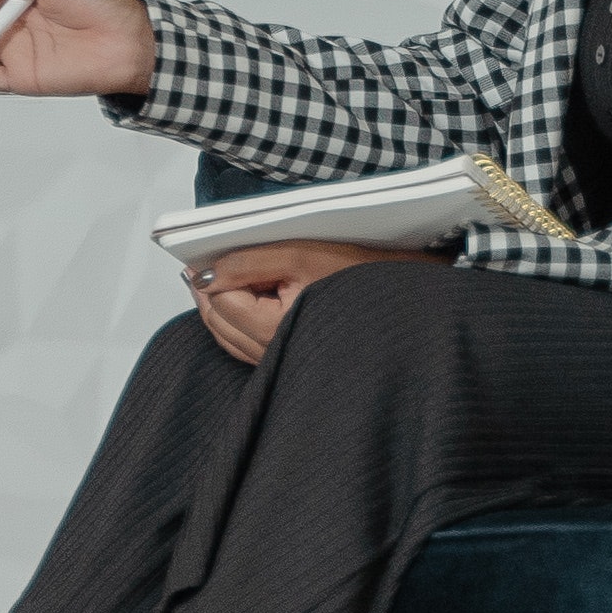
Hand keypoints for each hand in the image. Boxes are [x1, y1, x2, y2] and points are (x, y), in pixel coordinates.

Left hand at [189, 238, 437, 365]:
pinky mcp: (288, 360)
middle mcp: (276, 355)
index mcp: (278, 330)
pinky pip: (245, 345)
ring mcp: (281, 362)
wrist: (407, 298)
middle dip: (210, 291)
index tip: (209, 250)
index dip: (214, 273)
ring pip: (228, 337)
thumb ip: (246, 262)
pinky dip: (236, 321)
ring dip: (221, 306)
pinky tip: (244, 297)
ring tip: (224, 274)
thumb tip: (204, 273)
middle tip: (207, 258)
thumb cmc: (363, 271)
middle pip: (218, 322)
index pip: (223, 302)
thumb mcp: (300, 252)